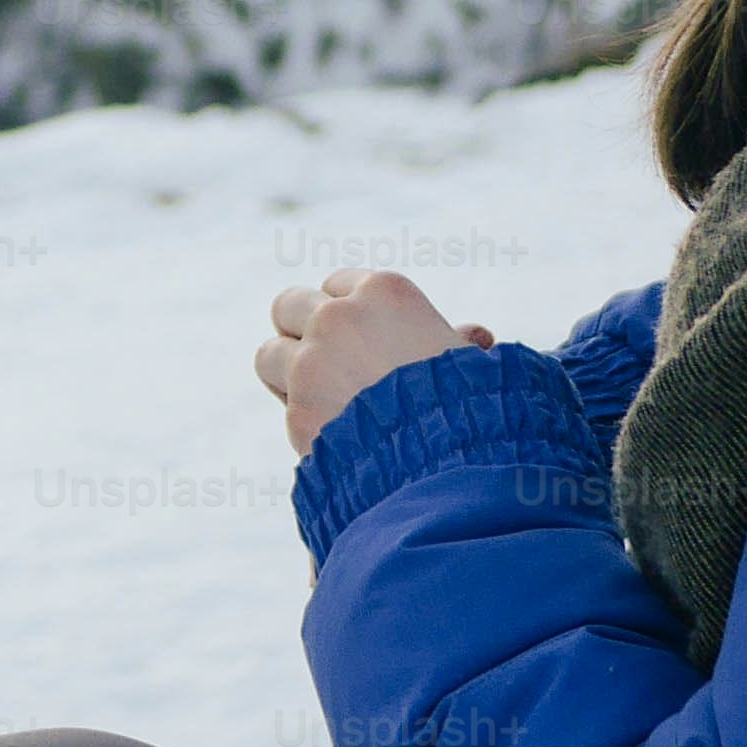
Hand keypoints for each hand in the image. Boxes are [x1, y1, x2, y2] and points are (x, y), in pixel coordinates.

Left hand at [257, 270, 493, 455]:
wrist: (453, 463)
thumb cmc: (477, 404)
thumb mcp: (473, 360)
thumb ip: (459, 340)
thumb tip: (474, 335)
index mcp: (383, 293)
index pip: (339, 284)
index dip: (348, 313)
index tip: (360, 338)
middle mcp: (338, 318)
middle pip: (289, 305)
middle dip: (300, 329)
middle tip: (321, 360)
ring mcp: (310, 364)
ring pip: (269, 353)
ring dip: (286, 372)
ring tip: (316, 396)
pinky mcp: (298, 413)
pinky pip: (288, 409)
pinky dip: (304, 420)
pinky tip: (337, 436)